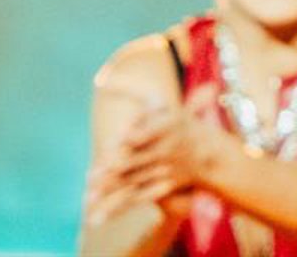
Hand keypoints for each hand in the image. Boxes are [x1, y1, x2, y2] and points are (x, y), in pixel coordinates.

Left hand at [82, 101, 215, 218]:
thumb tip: (106, 79)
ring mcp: (164, 171)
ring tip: (89, 199)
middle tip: (93, 176)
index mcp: (168, 125)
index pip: (147, 133)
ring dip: (111, 191)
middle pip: (136, 161)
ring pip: (133, 182)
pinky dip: (117, 208)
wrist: (207, 153)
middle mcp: (166, 150)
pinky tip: (98, 216)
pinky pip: (137, 199)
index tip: (115, 141)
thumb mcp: (162, 103)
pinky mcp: (161, 188)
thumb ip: (134, 91)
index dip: (132, 137)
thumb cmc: (177, 122)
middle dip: (115, 170)